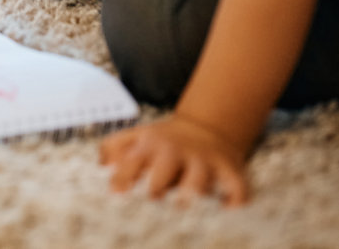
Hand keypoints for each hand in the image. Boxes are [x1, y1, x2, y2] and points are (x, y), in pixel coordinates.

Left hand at [99, 114, 250, 205]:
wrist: (206, 129)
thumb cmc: (163, 143)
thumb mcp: (136, 137)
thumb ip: (114, 148)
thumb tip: (101, 165)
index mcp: (150, 145)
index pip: (131, 161)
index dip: (122, 178)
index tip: (115, 195)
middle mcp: (176, 152)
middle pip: (163, 169)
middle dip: (155, 186)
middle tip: (151, 200)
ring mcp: (203, 160)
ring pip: (198, 179)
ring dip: (192, 192)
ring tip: (185, 205)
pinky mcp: (229, 169)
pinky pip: (236, 185)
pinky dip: (235, 199)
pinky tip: (227, 209)